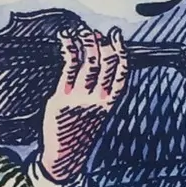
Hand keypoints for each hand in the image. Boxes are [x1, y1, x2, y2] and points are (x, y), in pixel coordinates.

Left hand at [39, 24, 127, 186]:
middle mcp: (98, 99)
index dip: (122, 51)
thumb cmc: (79, 131)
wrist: (65, 155)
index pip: (123, 72)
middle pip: (107, 64)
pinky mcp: (63, 97)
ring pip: (90, 63)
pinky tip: (67, 39)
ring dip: (87, 42)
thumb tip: (97, 63)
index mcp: (110, 102)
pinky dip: (70, 49)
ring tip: (83, 31)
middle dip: (103, 43)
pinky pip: (69, 68)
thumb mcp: (97, 112)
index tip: (117, 36)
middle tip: (97, 32)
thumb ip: (100, 91)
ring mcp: (81, 98)